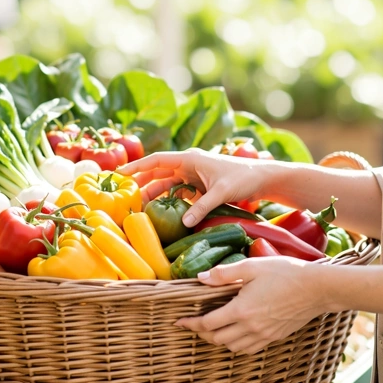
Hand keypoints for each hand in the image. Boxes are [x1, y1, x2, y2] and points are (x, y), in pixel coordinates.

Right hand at [119, 149, 272, 227]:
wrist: (262, 178)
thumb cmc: (243, 178)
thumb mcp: (222, 192)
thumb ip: (202, 207)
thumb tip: (183, 223)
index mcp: (190, 158)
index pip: (157, 160)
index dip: (138, 167)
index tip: (120, 174)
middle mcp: (189, 165)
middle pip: (158, 172)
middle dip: (141, 182)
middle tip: (123, 195)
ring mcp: (194, 175)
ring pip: (167, 183)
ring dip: (154, 193)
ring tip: (138, 207)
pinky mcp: (200, 186)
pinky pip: (179, 192)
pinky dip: (169, 200)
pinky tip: (161, 212)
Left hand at [176, 257, 327, 353]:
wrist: (316, 288)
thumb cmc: (286, 272)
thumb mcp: (253, 266)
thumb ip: (225, 273)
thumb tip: (202, 277)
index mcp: (241, 309)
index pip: (208, 323)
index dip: (191, 324)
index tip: (179, 322)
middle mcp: (250, 327)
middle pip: (217, 339)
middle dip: (202, 333)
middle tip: (194, 324)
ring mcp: (263, 335)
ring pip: (232, 347)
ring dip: (218, 340)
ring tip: (213, 329)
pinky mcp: (274, 337)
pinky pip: (249, 349)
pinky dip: (237, 345)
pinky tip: (236, 334)